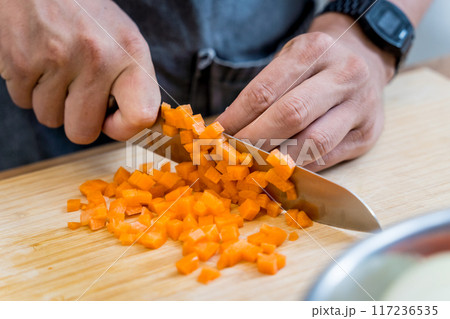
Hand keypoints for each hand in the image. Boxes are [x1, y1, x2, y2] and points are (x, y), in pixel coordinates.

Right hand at [0, 0, 159, 143]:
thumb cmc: (86, 15)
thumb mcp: (122, 40)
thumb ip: (131, 83)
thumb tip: (133, 126)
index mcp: (130, 54)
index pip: (141, 116)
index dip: (125, 128)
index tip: (114, 120)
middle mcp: (97, 58)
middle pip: (83, 133)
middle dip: (78, 119)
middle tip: (78, 92)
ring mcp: (57, 60)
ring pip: (50, 119)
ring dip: (51, 101)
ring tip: (56, 67)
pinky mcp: (20, 61)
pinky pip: (23, 102)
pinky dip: (28, 88)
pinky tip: (37, 60)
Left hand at [217, 13, 395, 171]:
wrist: (368, 61)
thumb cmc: (317, 65)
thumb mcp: (290, 61)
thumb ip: (265, 91)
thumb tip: (228, 130)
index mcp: (315, 50)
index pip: (266, 91)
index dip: (238, 118)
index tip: (218, 135)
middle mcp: (343, 75)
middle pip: (291, 115)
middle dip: (255, 141)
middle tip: (234, 155)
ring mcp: (360, 106)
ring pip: (314, 142)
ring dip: (277, 159)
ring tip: (255, 165)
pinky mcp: (368, 134)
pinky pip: (327, 158)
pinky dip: (299, 166)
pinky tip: (281, 168)